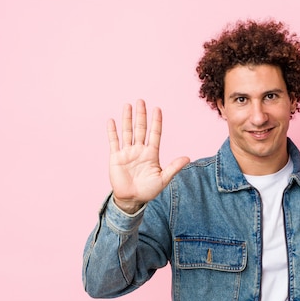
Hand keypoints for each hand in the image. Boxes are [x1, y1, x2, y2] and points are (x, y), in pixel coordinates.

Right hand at [107, 99, 189, 213]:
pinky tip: (111, 121)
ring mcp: (127, 152)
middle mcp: (139, 150)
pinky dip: (112, 132)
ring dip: (127, 119)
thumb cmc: (148, 190)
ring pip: (127, 132)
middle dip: (141, 115)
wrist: (132, 199)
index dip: (156, 122)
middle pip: (141, 129)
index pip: (154, 134)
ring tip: (128, 105)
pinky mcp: (116, 157)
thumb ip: (174, 167)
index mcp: (151, 154)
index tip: (157, 109)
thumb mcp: (163, 179)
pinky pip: (114, 142)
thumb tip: (187, 157)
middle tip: (141, 101)